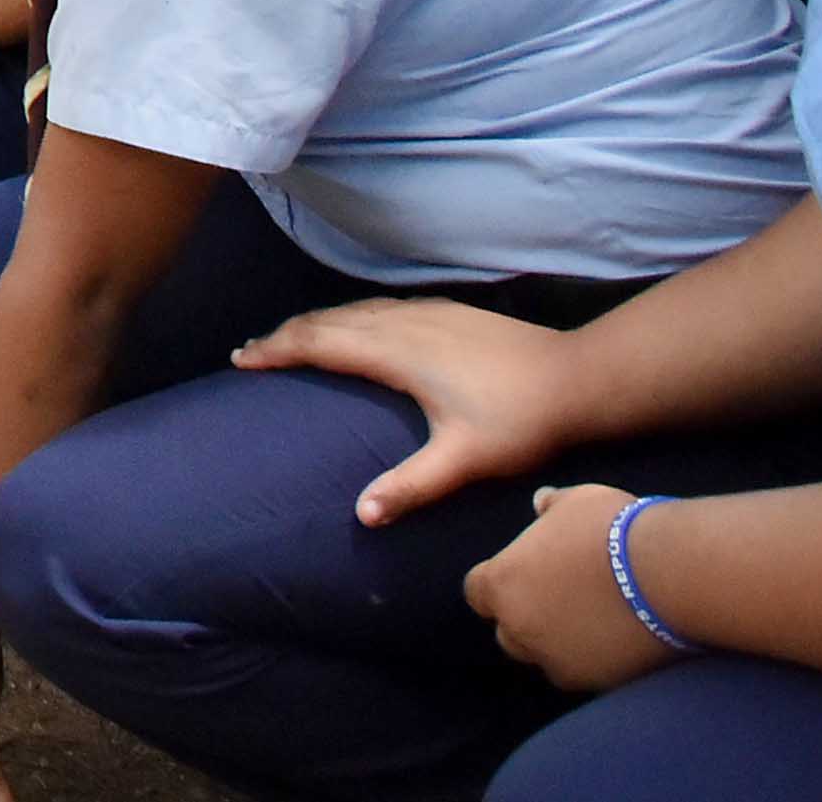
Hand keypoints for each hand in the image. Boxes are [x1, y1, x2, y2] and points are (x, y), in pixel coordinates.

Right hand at [231, 292, 583, 525]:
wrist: (579, 376)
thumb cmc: (519, 419)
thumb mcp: (464, 459)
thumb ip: (410, 485)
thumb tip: (360, 514)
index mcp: (396, 353)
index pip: (319, 343)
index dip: (277, 349)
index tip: (242, 359)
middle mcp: (403, 323)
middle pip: (328, 321)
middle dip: (286, 334)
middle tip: (253, 350)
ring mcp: (426, 312)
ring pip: (354, 310)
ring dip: (316, 324)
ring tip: (293, 339)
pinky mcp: (447, 311)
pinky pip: (378, 307)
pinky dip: (349, 317)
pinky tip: (357, 329)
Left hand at [467, 486, 681, 696]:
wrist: (670, 573)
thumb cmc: (614, 529)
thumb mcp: (576, 502)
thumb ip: (551, 507)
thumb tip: (541, 501)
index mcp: (501, 584)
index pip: (478, 592)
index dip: (497, 584)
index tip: (522, 575)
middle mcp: (519, 627)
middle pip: (508, 630)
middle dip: (526, 616)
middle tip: (558, 597)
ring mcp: (554, 658)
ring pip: (542, 656)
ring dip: (555, 642)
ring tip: (587, 618)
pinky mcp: (593, 680)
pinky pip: (580, 672)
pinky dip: (589, 659)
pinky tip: (611, 637)